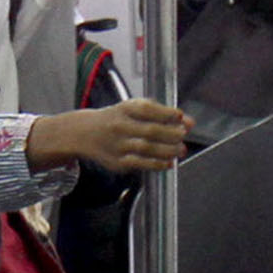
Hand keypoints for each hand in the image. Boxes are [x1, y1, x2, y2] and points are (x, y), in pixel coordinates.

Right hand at [32, 101, 188, 174]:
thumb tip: (189, 122)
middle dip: (171, 133)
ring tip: (180, 149)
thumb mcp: (133, 110)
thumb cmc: (115, 120)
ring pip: (147, 148)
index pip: (147, 109)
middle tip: (183, 135)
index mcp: (124, 109)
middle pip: (150, 131)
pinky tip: (168, 162)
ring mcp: (117, 145)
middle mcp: (119, 126)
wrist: (83, 133)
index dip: (166, 112)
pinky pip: (140, 164)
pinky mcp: (117, 162)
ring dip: (168, 150)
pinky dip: (157, 164)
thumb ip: (161, 114)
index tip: (180, 116)